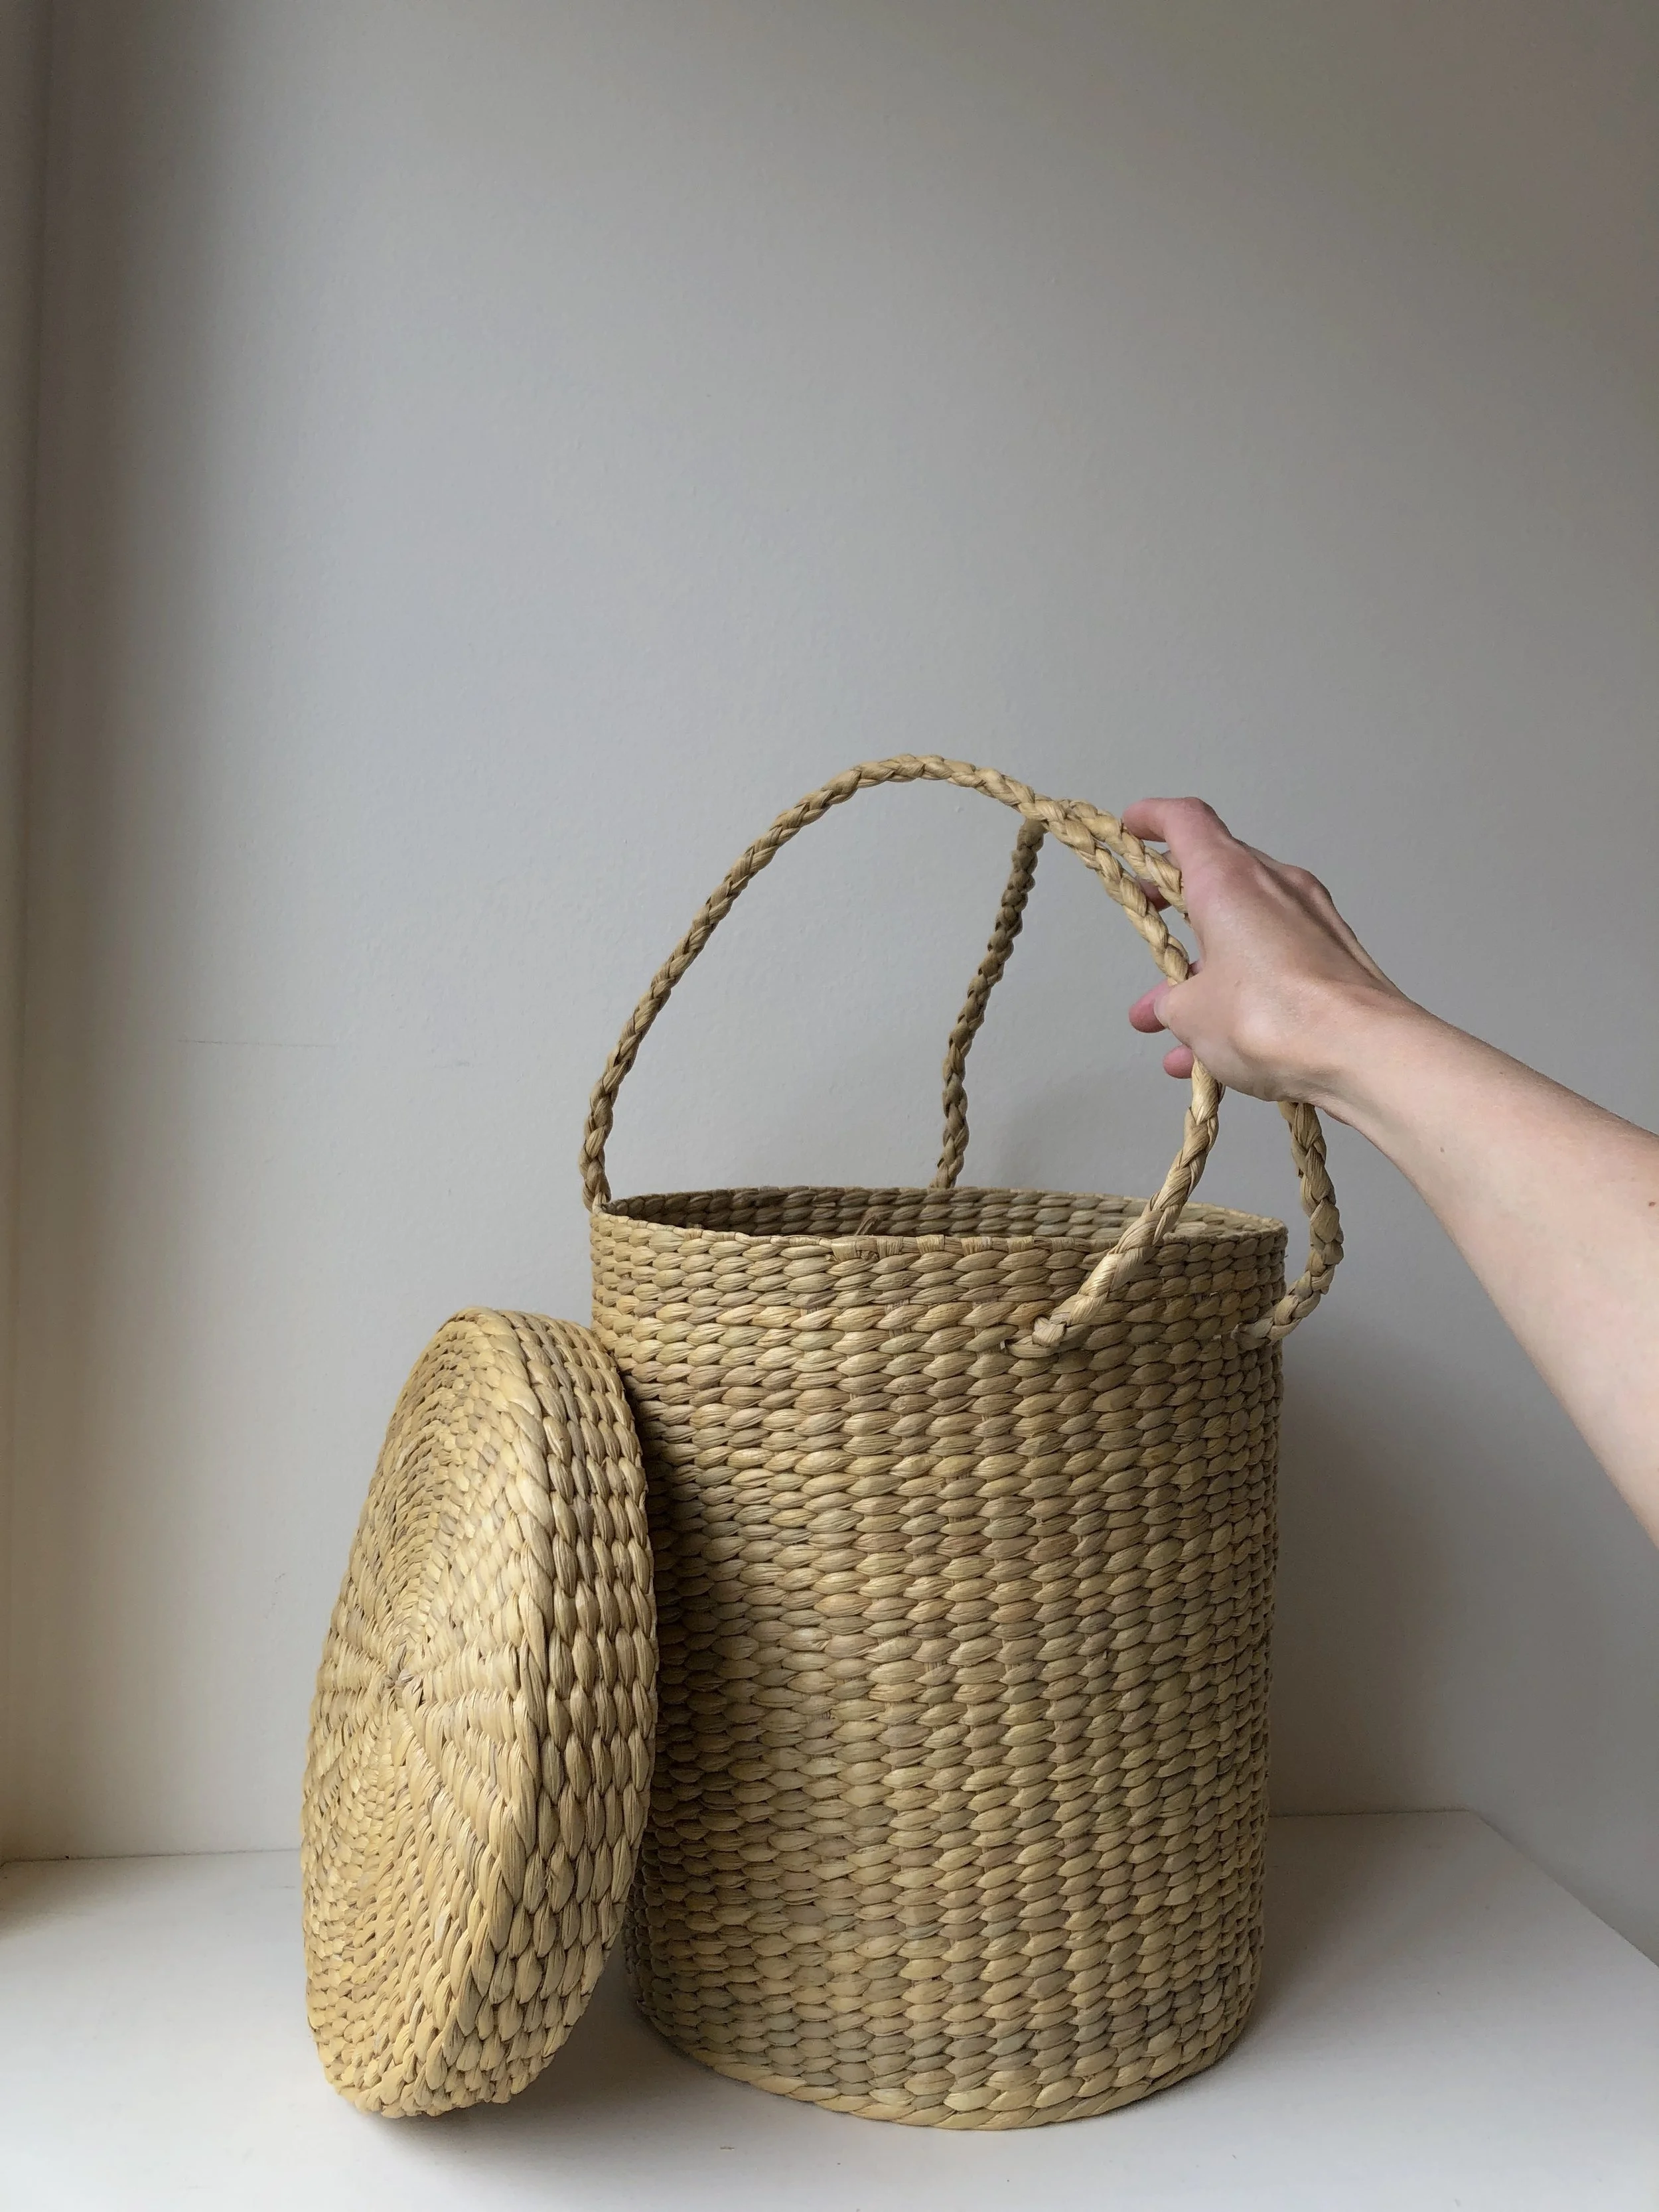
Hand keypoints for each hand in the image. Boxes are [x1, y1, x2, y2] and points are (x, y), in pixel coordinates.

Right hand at [1123, 796, 1407, 1109]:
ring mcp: (1311, 920)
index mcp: (1228, 879)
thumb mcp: (1192, 1014)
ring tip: (1169, 1025)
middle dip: (1174, 905)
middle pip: (1215, 876)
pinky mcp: (1334, 957)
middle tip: (1148, 923)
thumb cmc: (1271, 1016)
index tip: (1130, 826)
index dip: (1152, 818)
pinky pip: (1273, 965)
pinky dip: (1241, 995)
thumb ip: (1172, 1002)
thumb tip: (1172, 1008)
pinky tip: (1216, 1056)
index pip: (1186, 821)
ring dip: (1204, 971)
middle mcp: (1274, 886)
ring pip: (1243, 932)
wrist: (1365, 1052)